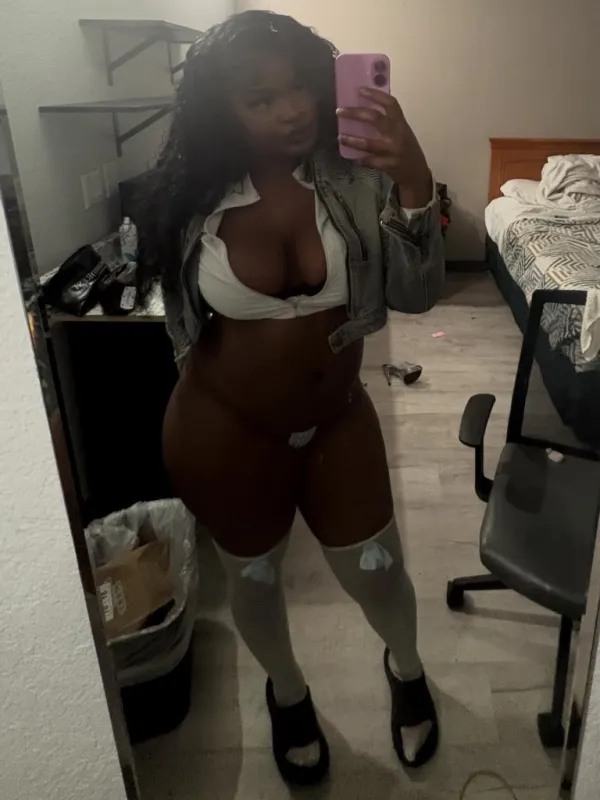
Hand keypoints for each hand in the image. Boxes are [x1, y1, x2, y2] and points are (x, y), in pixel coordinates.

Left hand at [337, 88, 431, 207]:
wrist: (416, 173)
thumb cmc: (408, 149)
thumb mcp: (403, 132)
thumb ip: (389, 122)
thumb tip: (366, 110)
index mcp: (401, 123)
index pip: (390, 103)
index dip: (375, 95)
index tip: (360, 90)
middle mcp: (397, 134)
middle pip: (374, 118)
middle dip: (355, 113)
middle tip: (340, 111)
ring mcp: (391, 151)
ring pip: (368, 143)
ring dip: (351, 140)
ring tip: (340, 137)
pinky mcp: (387, 165)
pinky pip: (368, 161)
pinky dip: (359, 159)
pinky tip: (353, 158)